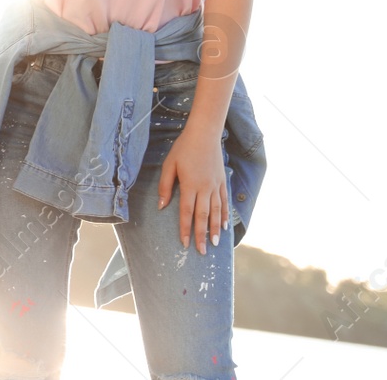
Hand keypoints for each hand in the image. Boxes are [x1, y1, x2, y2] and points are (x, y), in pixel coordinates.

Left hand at [158, 129, 227, 254]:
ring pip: (216, 212)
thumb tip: (162, 206)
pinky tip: (223, 225)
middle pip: (203, 216)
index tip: (184, 243)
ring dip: (215, 229)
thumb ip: (166, 186)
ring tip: (215, 243)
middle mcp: (205, 188)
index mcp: (190, 185)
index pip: (187, 212)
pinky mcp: (222, 181)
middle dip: (201, 235)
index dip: (185, 229)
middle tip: (202, 252)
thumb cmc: (183, 148)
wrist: (204, 134)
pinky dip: (224, 215)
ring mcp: (216, 186)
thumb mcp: (169, 165)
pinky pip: (224, 202)